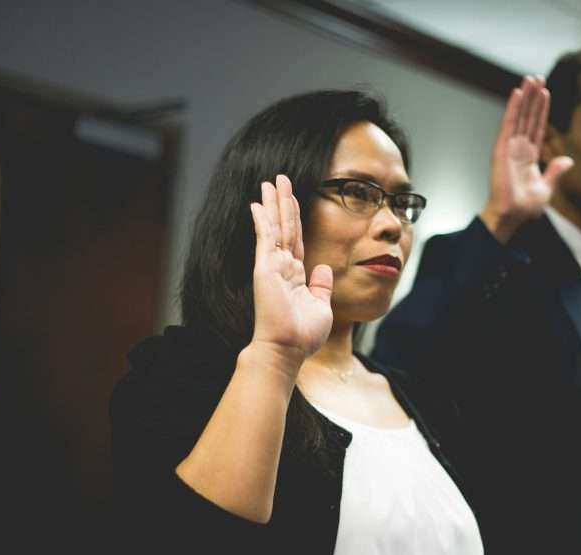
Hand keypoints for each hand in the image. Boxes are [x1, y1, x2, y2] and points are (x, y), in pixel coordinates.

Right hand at [248, 175, 333, 368]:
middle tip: (279, 178)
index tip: (292, 198)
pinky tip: (257, 203)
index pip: (295, 239)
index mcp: (295, 275)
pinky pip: (264, 238)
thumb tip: (324, 269)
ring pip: (274, 227)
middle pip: (284, 226)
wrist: (287, 350)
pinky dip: (261, 220)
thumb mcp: (321, 306)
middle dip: (282, 202)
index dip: (294, 217)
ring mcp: (272, 267)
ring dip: (273, 203)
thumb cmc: (302, 335)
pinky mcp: (265, 269)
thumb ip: (321, 286)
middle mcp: (281, 267)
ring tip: (271, 182)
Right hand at [481, 75, 573, 243]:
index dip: (542, 110)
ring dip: (524, 97)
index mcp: (529, 157)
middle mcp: (519, 149)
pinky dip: (513, 108)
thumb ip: (555, 172)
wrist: (511, 216)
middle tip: (537, 78)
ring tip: (530, 79)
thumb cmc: (524, 207)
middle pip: (528, 117)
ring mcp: (510, 147)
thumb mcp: (546, 188)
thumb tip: (568, 161)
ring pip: (519, 116)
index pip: (537, 127)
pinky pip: (508, 124)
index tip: (545, 93)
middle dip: (533, 97)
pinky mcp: (502, 148)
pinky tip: (517, 93)